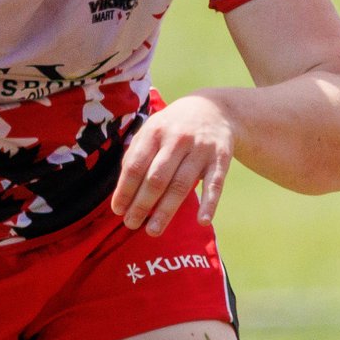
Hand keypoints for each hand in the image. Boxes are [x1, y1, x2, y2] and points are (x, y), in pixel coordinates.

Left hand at [111, 94, 235, 235]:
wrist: (214, 109)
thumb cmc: (174, 127)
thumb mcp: (152, 129)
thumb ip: (136, 154)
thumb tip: (121, 190)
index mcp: (155, 131)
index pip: (136, 165)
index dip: (125, 189)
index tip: (118, 210)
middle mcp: (177, 139)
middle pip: (156, 178)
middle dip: (142, 204)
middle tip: (131, 224)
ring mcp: (200, 149)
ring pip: (181, 184)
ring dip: (166, 210)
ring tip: (153, 230)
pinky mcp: (221, 158)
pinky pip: (214, 184)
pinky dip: (209, 203)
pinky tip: (202, 221)